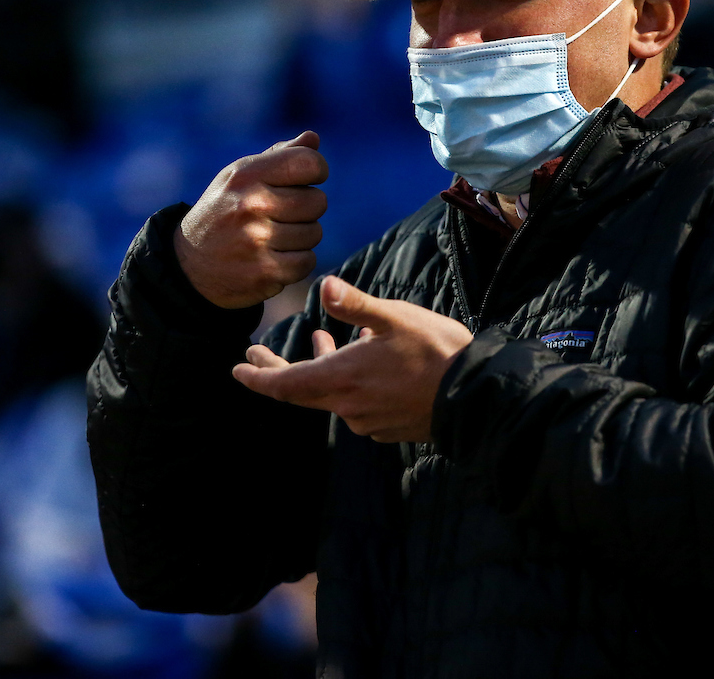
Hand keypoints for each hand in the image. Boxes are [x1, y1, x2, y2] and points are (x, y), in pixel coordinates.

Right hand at [174, 131, 327, 308]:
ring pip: (314, 233)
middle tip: (286, 213)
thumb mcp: (241, 176)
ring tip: (277, 236)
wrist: (189, 265)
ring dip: (302, 236)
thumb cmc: (224, 211)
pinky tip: (276, 256)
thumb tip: (313, 139)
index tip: (306, 179)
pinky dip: (297, 261)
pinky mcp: (264, 273)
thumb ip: (279, 156)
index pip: (308, 163)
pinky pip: (307, 262)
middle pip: (317, 201)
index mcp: (246, 174)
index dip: (316, 170)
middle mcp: (251, 204)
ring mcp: (257, 241)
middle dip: (308, 207)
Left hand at [234, 276, 473, 441]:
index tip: (238, 369)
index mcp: (342, 379)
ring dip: (322, 369)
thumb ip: (355, 305)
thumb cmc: (436, 351)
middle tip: (257, 355)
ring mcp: (367, 421)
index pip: (285, 384)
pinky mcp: (387, 427)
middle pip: (301, 392)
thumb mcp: (395, 318)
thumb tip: (322, 285)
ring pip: (332, 394)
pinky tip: (364, 361)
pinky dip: (348, 382)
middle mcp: (348, 406)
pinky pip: (356, 404)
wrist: (475, 396)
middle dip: (277, 371)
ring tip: (323, 340)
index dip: (258, 378)